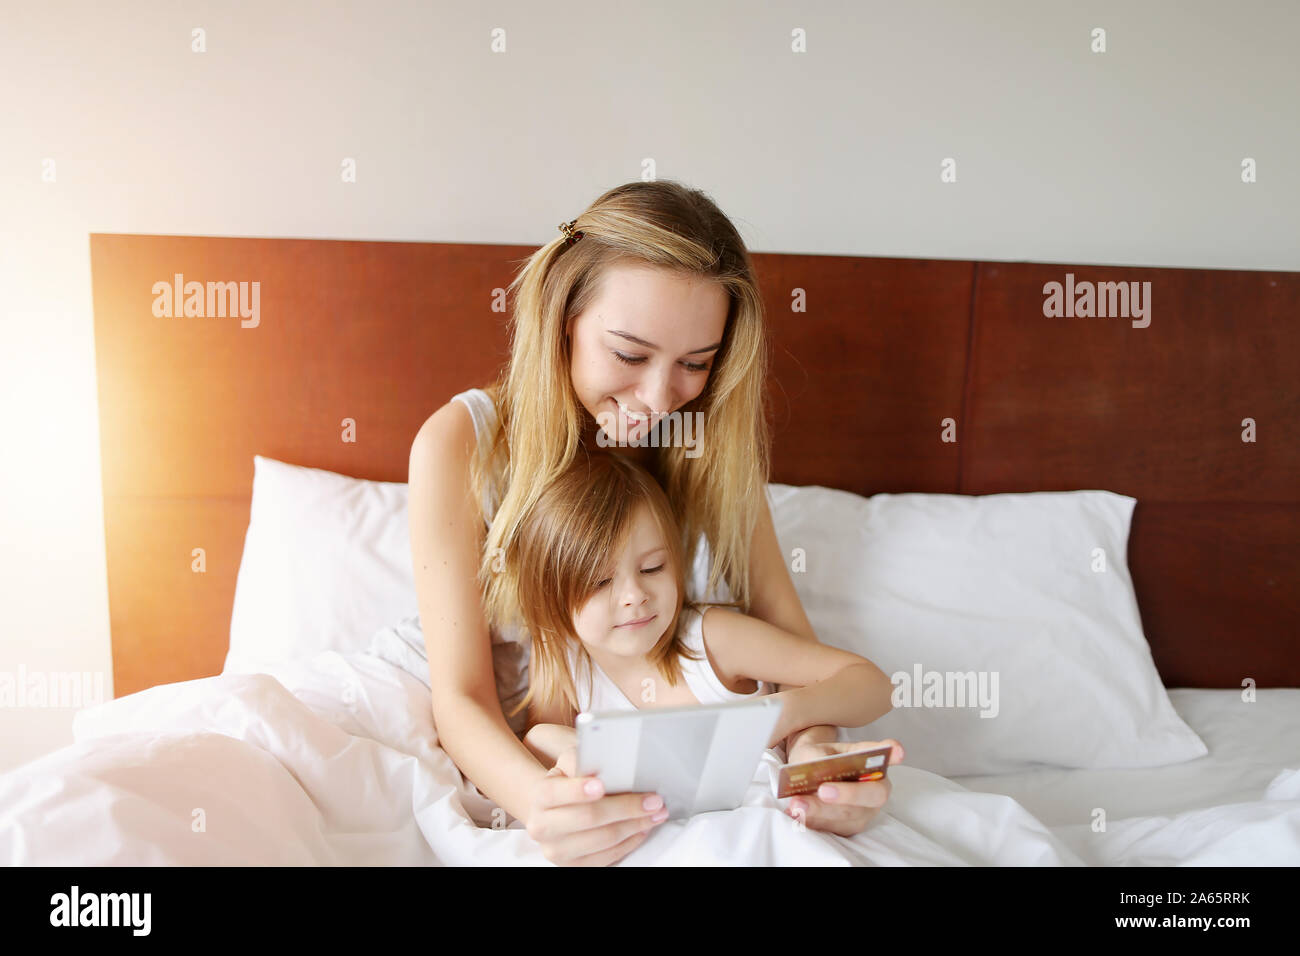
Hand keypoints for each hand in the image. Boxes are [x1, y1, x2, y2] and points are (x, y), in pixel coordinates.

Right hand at [523, 746, 668, 865]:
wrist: (556, 808)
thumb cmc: (570, 780)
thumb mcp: (571, 762)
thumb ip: (584, 760)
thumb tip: (608, 764)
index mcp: (540, 797)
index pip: (556, 793)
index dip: (578, 790)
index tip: (602, 785)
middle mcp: (542, 827)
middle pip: (588, 818)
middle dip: (626, 808)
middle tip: (653, 800)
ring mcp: (557, 851)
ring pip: (603, 839)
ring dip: (636, 825)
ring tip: (656, 813)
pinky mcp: (574, 866)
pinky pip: (608, 857)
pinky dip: (631, 841)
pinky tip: (643, 828)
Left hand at [784, 738, 904, 836]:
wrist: (808, 773)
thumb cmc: (819, 758)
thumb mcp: (818, 750)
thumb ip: (820, 758)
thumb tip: (818, 770)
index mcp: (873, 766)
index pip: (884, 759)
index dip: (892, 756)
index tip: (898, 751)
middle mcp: (875, 791)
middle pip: (870, 797)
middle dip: (847, 795)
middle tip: (823, 790)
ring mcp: (864, 813)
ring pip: (848, 817)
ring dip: (822, 813)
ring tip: (798, 804)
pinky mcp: (847, 827)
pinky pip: (833, 828)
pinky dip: (814, 822)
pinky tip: (797, 814)